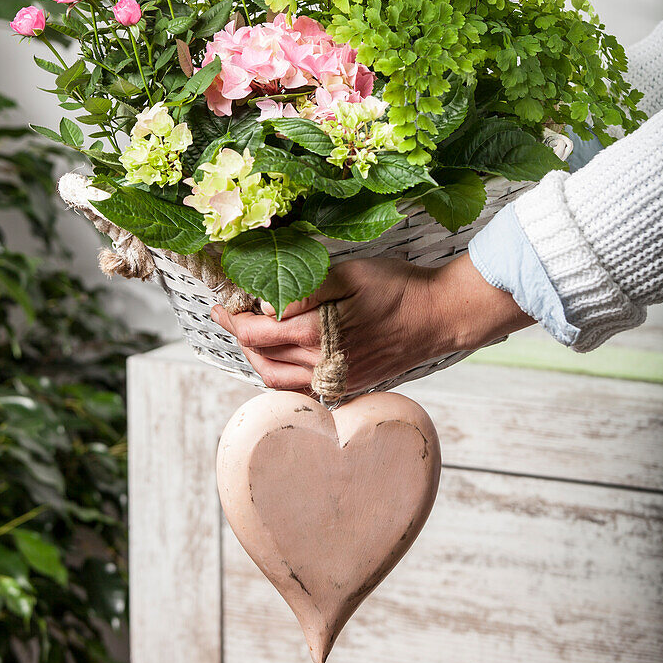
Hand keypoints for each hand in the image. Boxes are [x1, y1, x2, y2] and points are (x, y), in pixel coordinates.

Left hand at [210, 252, 533, 393]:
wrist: (440, 316)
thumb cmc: (399, 288)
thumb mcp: (351, 273)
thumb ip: (307, 289)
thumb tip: (268, 305)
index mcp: (317, 334)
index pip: (257, 335)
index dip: (233, 320)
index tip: (222, 304)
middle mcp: (323, 365)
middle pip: (262, 361)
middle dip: (239, 339)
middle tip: (229, 317)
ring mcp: (337, 380)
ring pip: (279, 381)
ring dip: (258, 360)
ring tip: (250, 338)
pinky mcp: (350, 385)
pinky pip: (304, 388)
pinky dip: (283, 375)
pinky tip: (283, 357)